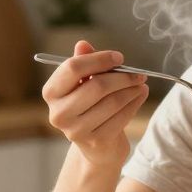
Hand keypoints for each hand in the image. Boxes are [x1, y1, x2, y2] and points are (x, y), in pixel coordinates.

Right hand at [41, 41, 148, 168]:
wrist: (96, 146)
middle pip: (96, 85)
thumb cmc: (89, 107)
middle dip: (122, 77)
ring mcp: (76, 130)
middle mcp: (59, 113)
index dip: (99, 59)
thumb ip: (83, 63)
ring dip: (131, 90)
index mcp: (51, 92)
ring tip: (140, 84)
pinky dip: (134, 103)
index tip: (119, 57)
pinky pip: (122, 116)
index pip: (73, 68)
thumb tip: (83, 44)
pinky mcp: (95, 141)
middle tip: (138, 74)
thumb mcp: (83, 83)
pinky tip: (140, 95)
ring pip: (112, 101)